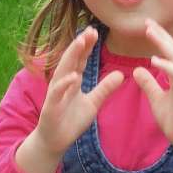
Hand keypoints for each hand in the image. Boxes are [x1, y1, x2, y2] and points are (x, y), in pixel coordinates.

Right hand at [15, 27, 124, 172]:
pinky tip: (74, 76)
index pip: (80, 60)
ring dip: (70, 56)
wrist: (55, 141)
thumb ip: (104, 89)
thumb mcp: (93, 103)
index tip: (95, 32)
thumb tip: (121, 74)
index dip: (87, 46)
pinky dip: (65, 84)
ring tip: (80, 43)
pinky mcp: (51, 106)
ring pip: (63, 71)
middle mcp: (63, 83)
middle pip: (71, 60)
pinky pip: (57, 93)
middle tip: (89, 30)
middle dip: (79, 45)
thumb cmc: (71, 121)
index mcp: (72, 81)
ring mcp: (55, 94)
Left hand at [132, 20, 172, 172]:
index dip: (158, 38)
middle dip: (160, 34)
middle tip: (147, 21)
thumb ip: (149, 84)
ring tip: (150, 31)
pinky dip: (166, 66)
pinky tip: (153, 59)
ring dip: (163, 43)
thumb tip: (137, 70)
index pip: (168, 52)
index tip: (147, 26)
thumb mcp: (157, 100)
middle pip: (172, 49)